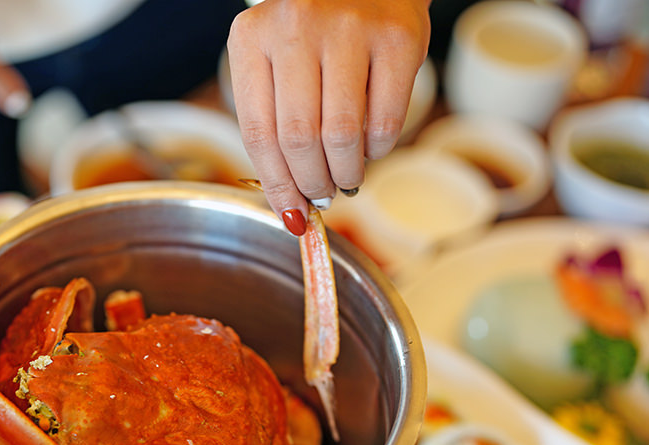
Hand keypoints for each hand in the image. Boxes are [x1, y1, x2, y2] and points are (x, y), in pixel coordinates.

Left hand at [227, 0, 429, 233]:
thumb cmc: (312, 35)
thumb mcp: (275, 64)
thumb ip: (274, 124)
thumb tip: (292, 205)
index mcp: (252, 38)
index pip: (258, 133)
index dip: (276, 185)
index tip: (291, 213)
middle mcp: (296, 26)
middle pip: (298, 140)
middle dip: (312, 183)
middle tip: (323, 193)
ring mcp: (348, 28)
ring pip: (342, 135)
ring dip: (346, 172)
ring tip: (347, 176)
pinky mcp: (396, 38)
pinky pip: (386, 121)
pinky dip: (378, 149)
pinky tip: (370, 145)